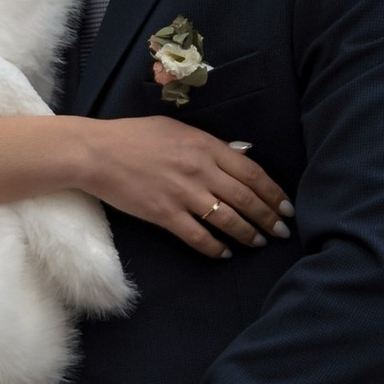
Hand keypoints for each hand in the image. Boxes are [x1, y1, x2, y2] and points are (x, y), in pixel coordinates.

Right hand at [75, 117, 289, 258]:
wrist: (97, 153)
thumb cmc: (135, 136)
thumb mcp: (177, 129)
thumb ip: (211, 143)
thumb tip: (241, 154)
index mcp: (206, 146)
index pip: (252, 173)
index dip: (274, 193)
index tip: (287, 206)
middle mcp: (201, 171)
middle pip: (246, 199)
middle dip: (269, 218)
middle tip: (283, 232)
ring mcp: (183, 194)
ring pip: (228, 220)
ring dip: (249, 234)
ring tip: (260, 243)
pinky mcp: (165, 215)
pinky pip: (198, 237)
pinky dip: (215, 248)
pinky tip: (225, 253)